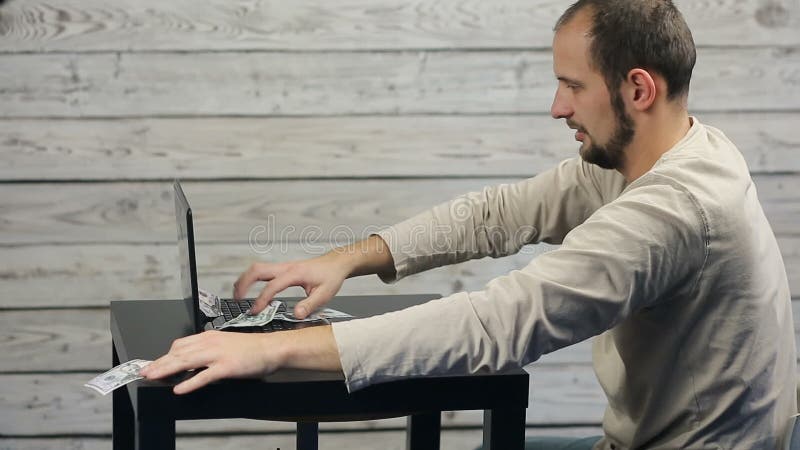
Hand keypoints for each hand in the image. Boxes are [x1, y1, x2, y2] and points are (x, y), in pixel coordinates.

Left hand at [140, 330, 279, 393]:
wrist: (272, 348)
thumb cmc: (252, 348)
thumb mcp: (226, 344)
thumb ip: (209, 350)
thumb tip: (192, 362)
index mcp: (210, 336)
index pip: (180, 345)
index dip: (165, 355)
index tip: (154, 363)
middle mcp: (211, 343)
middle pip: (178, 353)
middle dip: (159, 362)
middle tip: (144, 371)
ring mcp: (218, 354)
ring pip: (186, 361)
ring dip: (166, 370)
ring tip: (153, 377)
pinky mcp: (226, 367)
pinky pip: (203, 376)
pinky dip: (189, 382)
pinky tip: (179, 388)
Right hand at [234, 252, 350, 317]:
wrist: (336, 263)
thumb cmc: (331, 277)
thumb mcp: (325, 294)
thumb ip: (310, 305)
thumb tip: (296, 315)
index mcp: (295, 273)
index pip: (272, 286)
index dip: (262, 299)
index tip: (255, 311)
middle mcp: (286, 267)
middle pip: (257, 270)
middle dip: (243, 284)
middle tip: (237, 300)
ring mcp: (282, 267)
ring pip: (257, 268)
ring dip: (245, 280)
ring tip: (238, 296)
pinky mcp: (282, 269)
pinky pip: (262, 271)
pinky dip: (251, 279)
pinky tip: (249, 290)